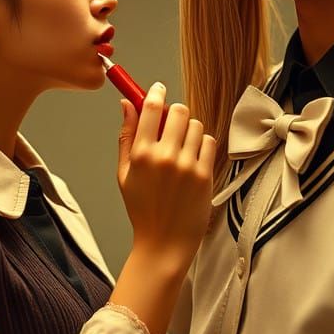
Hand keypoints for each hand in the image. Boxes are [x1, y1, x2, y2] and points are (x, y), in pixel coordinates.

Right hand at [116, 83, 215, 270]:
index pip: (151, 108)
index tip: (158, 89)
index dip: (155, 93)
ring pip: (195, 125)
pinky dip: (202, 145)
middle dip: (174, 113)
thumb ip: (126, 136)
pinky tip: (193, 159)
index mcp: (141, 155)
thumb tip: (127, 104)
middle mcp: (165, 157)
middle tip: (170, 125)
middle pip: (178, 111)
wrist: (163, 243)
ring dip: (189, 131)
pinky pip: (209, 142)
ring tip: (181, 149)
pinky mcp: (205, 175)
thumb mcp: (125, 174)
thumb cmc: (143, 210)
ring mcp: (187, 166)